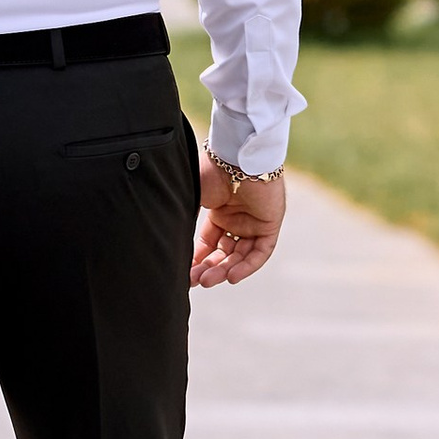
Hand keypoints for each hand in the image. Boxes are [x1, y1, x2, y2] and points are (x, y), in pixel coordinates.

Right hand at [193, 149, 285, 285]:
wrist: (234, 157)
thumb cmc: (210, 171)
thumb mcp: (193, 199)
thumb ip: (185, 220)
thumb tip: (168, 242)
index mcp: (219, 211)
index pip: (209, 243)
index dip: (198, 259)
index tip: (185, 273)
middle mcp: (237, 219)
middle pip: (224, 252)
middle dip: (209, 268)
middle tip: (195, 281)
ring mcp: (254, 222)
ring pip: (241, 255)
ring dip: (225, 270)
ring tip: (208, 281)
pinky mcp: (270, 224)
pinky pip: (260, 252)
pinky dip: (247, 266)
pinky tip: (231, 277)